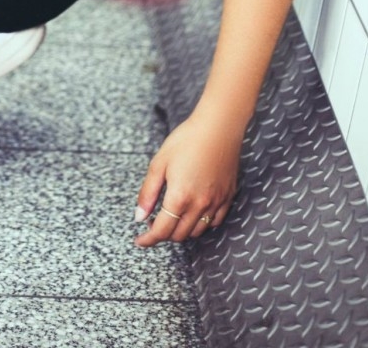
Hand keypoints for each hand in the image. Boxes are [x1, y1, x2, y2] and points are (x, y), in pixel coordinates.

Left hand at [132, 110, 241, 246]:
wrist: (218, 127)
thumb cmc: (186, 140)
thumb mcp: (159, 163)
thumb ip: (148, 193)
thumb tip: (139, 217)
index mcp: (179, 197)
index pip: (162, 231)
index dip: (148, 240)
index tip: (140, 240)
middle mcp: (199, 205)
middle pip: (179, 235)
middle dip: (163, 234)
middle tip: (153, 222)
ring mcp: (216, 203)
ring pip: (197, 232)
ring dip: (181, 231)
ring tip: (171, 216)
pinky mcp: (227, 197)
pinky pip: (214, 222)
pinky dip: (201, 224)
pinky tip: (193, 212)